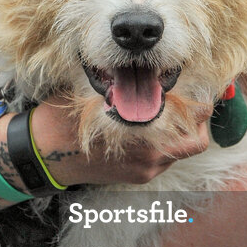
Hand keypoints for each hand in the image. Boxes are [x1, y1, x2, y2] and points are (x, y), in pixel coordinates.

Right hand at [30, 96, 212, 186]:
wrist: (45, 154)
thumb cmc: (68, 118)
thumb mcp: (99, 92)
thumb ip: (132, 86)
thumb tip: (156, 68)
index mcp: (144, 132)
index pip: (195, 118)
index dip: (201, 100)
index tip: (199, 88)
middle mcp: (151, 157)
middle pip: (197, 140)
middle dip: (198, 121)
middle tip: (191, 101)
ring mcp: (145, 171)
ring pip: (182, 152)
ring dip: (182, 133)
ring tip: (170, 112)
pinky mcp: (137, 178)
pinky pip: (165, 161)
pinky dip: (165, 144)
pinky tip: (150, 127)